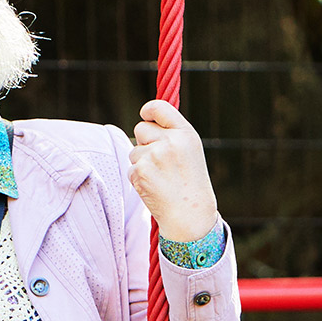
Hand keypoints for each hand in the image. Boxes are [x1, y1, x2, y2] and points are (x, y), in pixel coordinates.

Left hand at [128, 98, 219, 243]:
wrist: (190, 213)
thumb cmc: (190, 181)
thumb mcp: (190, 150)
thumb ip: (171, 133)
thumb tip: (145, 119)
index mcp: (185, 133)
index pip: (160, 107)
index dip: (148, 110)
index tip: (145, 114)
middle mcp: (169, 142)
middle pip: (140, 128)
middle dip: (145, 141)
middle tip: (160, 159)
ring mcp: (152, 156)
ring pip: (134, 150)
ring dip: (142, 161)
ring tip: (161, 176)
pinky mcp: (139, 172)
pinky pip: (130, 167)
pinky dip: (138, 177)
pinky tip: (154, 186)